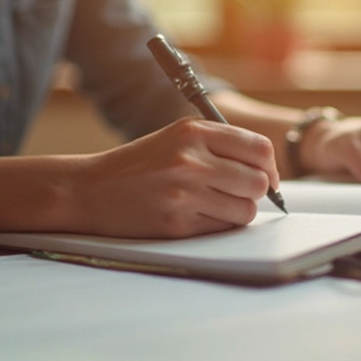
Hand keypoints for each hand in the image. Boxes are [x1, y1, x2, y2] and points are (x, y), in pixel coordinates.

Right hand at [62, 117, 279, 237]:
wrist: (89, 190)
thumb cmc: (139, 165)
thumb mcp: (175, 137)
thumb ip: (219, 144)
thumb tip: (267, 170)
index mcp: (193, 131)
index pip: (259, 148)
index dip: (271, 167)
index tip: (268, 178)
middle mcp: (190, 159)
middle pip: (258, 182)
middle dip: (256, 192)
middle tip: (239, 194)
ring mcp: (183, 193)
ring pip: (246, 210)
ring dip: (238, 212)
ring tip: (215, 206)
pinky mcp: (177, 224)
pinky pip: (223, 229)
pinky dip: (219, 226)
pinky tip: (198, 217)